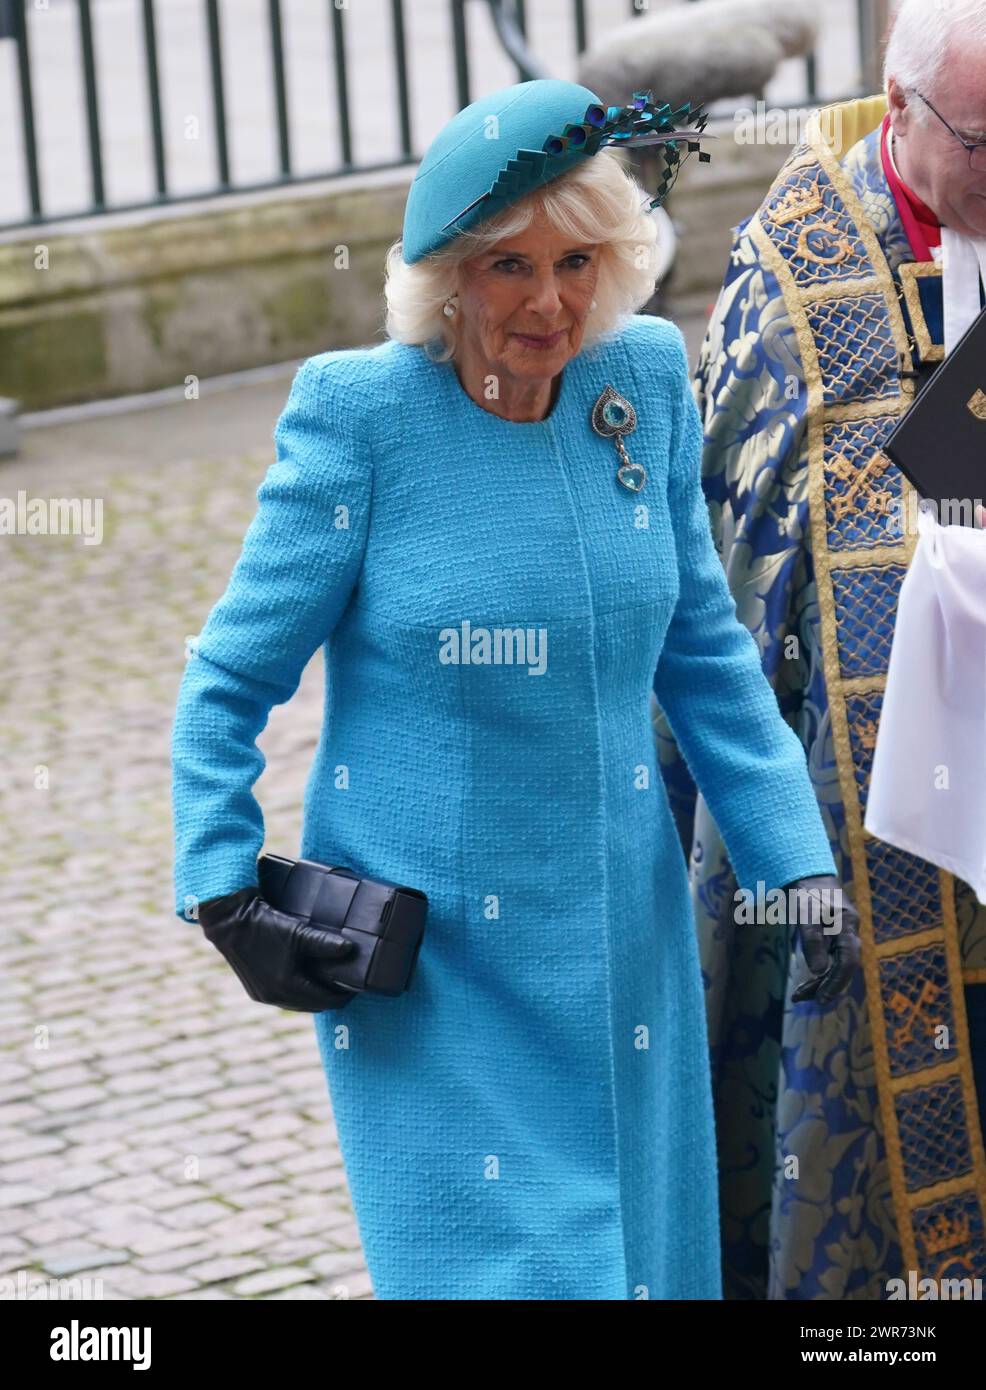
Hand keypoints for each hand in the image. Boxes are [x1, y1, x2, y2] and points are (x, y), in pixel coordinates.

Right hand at [196, 886, 357, 1012]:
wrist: (229, 921)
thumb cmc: (263, 925)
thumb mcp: (298, 932)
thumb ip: (324, 943)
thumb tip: (350, 949)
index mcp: (286, 986)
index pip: (326, 1001)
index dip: (344, 996)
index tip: (357, 987)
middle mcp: (275, 996)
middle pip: (313, 1005)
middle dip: (331, 997)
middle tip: (346, 984)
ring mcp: (263, 995)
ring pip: (298, 1003)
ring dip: (314, 996)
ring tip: (329, 981)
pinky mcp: (256, 990)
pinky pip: (285, 998)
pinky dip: (298, 993)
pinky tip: (305, 979)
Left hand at [783, 875, 860, 1003]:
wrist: (806, 871)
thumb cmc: (806, 890)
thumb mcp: (805, 913)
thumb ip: (812, 941)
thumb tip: (818, 970)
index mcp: (847, 924)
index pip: (848, 961)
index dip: (836, 982)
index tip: (821, 999)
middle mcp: (849, 931)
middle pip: (843, 967)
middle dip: (824, 986)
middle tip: (800, 999)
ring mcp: (843, 933)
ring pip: (836, 965)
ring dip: (819, 982)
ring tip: (798, 996)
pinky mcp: (834, 935)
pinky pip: (831, 959)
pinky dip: (819, 971)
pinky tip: (807, 982)